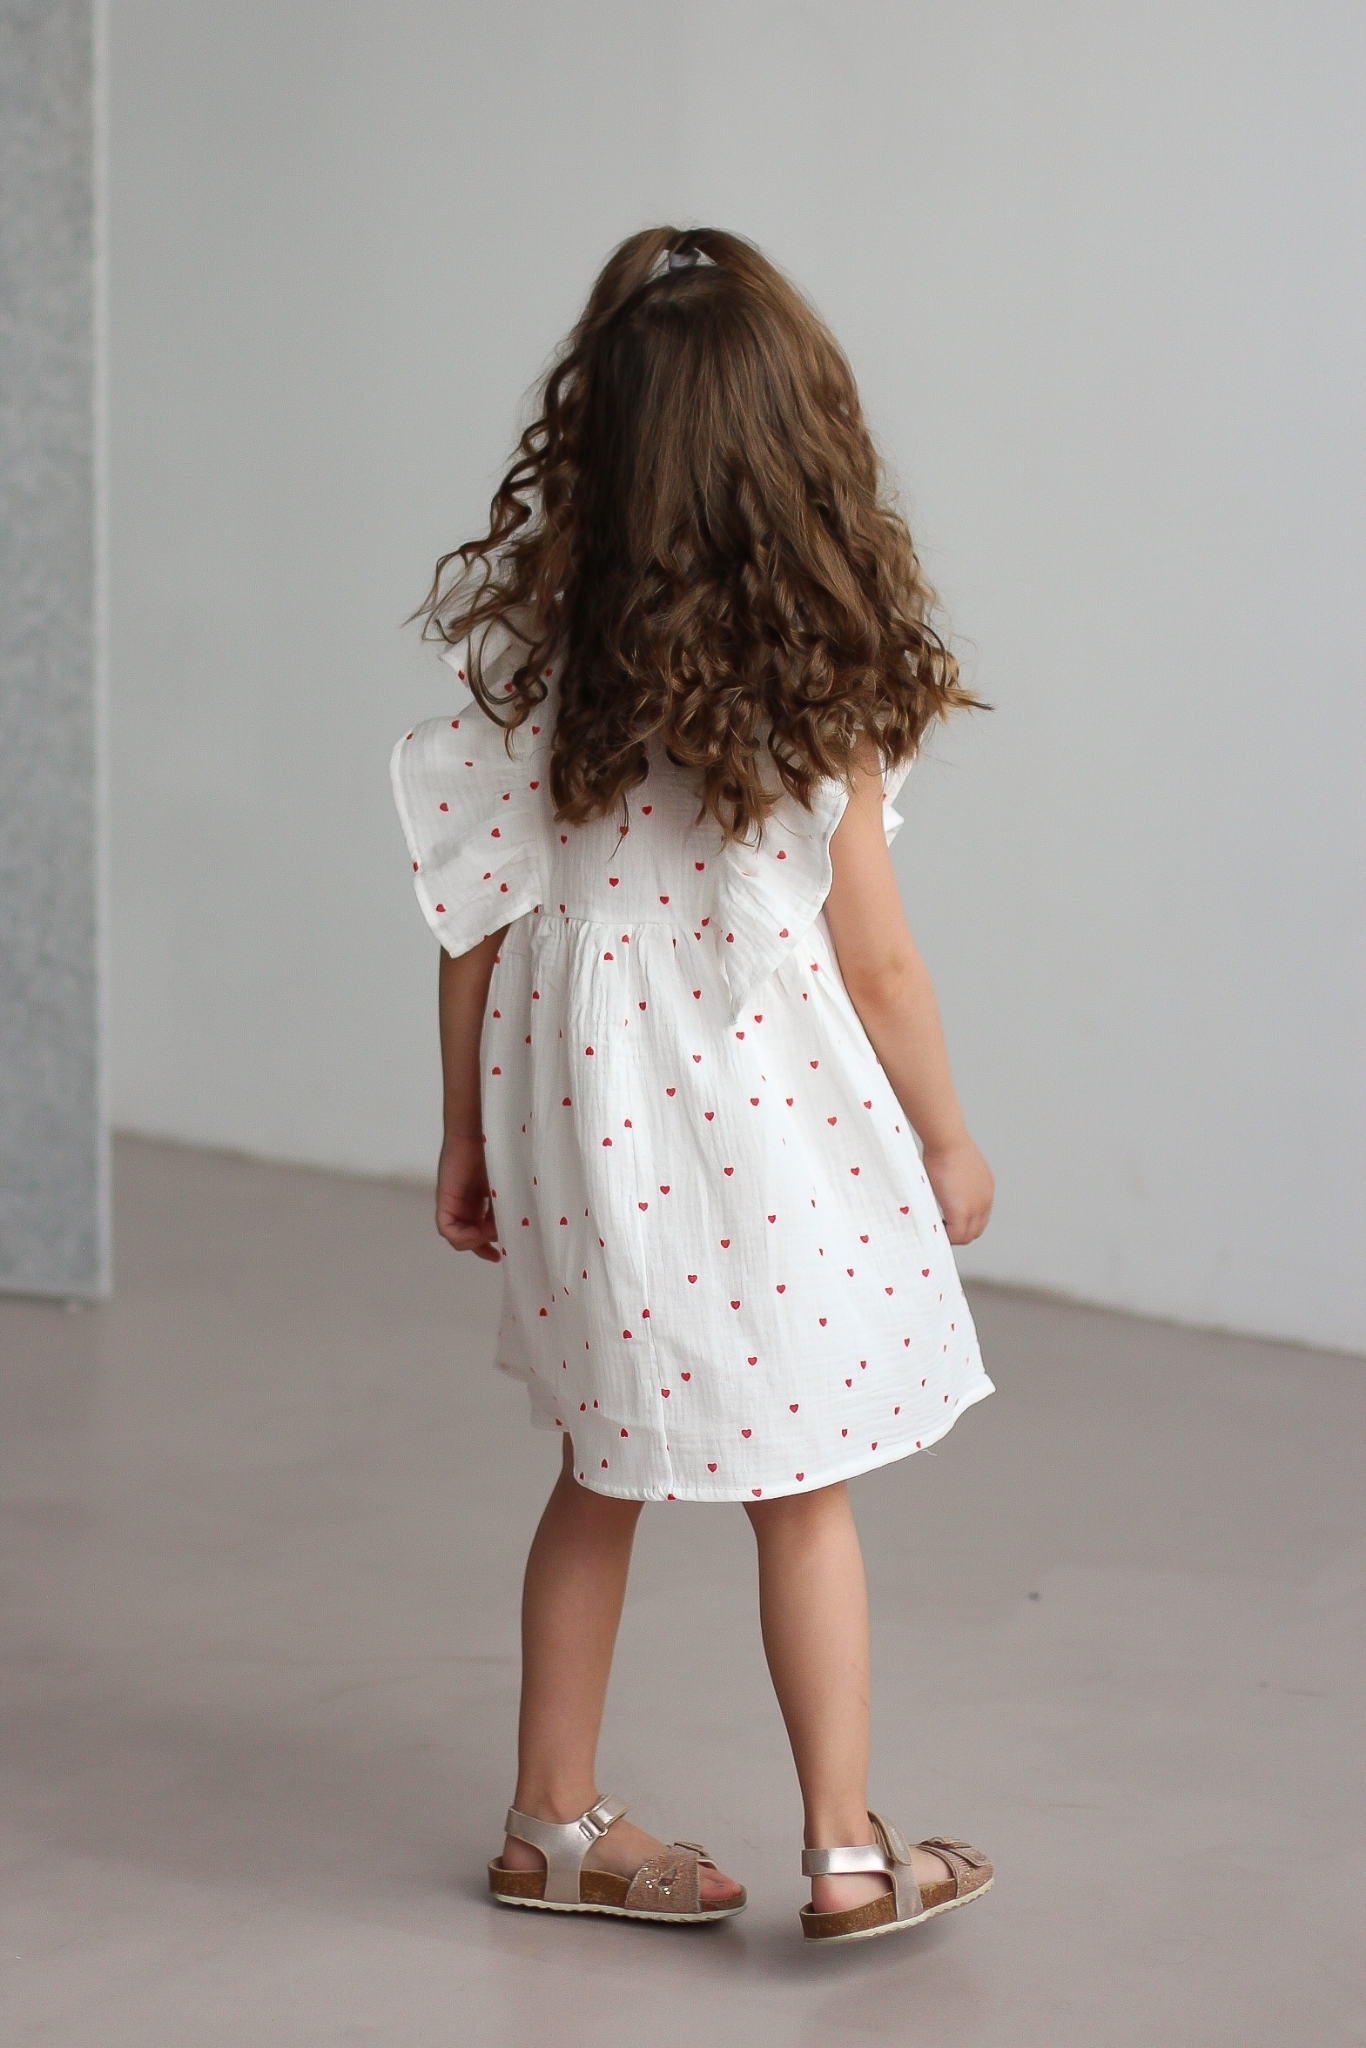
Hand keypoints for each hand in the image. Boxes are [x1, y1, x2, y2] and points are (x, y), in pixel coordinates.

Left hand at [436, 1134, 500, 1261]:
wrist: (479, 1128)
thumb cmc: (499, 1149)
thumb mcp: (508, 1184)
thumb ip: (508, 1205)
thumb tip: (515, 1230)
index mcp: (479, 1199)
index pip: (478, 1230)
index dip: (487, 1246)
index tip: (501, 1256)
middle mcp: (464, 1203)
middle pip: (467, 1237)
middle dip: (481, 1248)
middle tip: (497, 1255)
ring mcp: (453, 1202)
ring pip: (457, 1236)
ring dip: (475, 1241)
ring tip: (490, 1231)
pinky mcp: (445, 1199)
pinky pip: (447, 1229)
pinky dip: (463, 1236)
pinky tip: (478, 1230)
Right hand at [921, 1134, 993, 1244]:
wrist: (947, 1141)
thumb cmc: (945, 1144)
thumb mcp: (955, 1164)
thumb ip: (954, 1179)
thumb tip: (940, 1182)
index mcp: (985, 1188)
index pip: (980, 1216)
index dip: (964, 1222)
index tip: (946, 1219)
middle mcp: (985, 1200)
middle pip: (976, 1230)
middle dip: (959, 1233)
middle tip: (940, 1229)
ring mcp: (976, 1208)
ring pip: (967, 1236)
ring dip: (952, 1236)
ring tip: (936, 1229)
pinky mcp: (962, 1212)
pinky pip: (955, 1236)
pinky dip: (945, 1237)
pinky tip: (933, 1228)